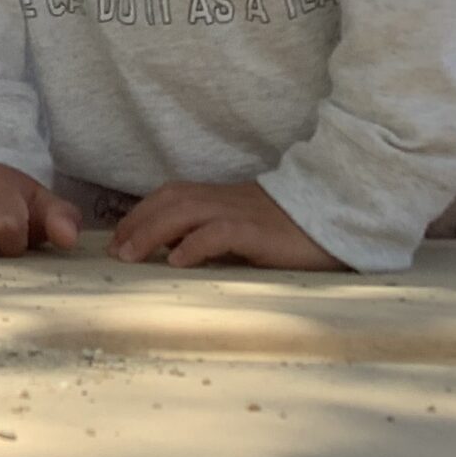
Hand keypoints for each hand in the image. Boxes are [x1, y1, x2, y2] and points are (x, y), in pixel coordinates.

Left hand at [109, 181, 345, 270]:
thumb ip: (215, 236)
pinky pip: (220, 233)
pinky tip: (176, 261)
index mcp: (222, 199)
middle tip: (114, 250)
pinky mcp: (260, 232)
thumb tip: (176, 253)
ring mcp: (243, 213)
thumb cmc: (293, 233)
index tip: (117, 238)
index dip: (141, 212)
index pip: (171, 194)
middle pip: (171, 199)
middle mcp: (227, 200)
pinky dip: (194, 244)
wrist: (341, 218)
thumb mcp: (248, 232)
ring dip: (153, 231)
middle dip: (138, 222)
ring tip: (131, 256)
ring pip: (187, 211)